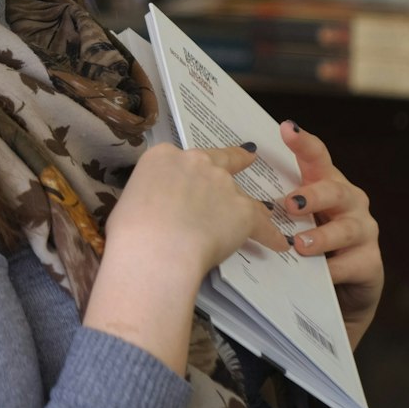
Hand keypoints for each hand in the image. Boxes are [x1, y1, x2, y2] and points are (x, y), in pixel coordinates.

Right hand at [108, 141, 288, 281]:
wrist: (157, 250)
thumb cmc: (131, 232)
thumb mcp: (128, 204)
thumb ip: (149, 199)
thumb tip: (154, 212)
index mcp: (163, 157)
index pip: (178, 160)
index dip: (185, 173)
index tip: (189, 180)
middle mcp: (195, 162)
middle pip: (219, 160)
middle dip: (235, 160)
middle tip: (248, 158)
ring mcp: (221, 184)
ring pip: (241, 195)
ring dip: (247, 207)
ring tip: (262, 218)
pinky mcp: (243, 210)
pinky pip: (262, 224)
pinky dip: (270, 235)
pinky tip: (280, 244)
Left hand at [277, 120, 383, 349]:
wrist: (339, 290)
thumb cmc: (307, 244)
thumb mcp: (290, 219)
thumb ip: (271, 204)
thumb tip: (226, 193)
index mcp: (325, 183)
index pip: (316, 157)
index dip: (303, 142)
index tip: (285, 128)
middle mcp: (349, 201)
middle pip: (334, 189)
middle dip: (312, 195)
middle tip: (288, 204)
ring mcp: (363, 231)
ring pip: (345, 229)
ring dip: (321, 236)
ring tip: (300, 245)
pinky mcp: (370, 262)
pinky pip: (350, 264)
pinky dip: (331, 269)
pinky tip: (318, 274)